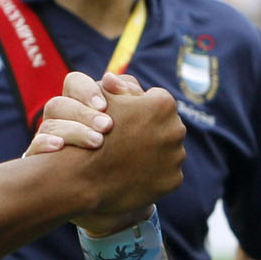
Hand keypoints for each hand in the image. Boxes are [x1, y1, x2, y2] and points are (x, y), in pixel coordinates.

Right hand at [25, 72, 141, 155]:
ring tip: (97, 142)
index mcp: (80, 103)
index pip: (74, 82)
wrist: (110, 190)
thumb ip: (127, 96)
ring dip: (73, 130)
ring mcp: (48, 137)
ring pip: (49, 124)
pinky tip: (60, 148)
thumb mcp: (132, 119)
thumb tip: (110, 79)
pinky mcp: (39, 161)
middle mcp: (60, 118)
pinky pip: (34, 147)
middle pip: (59, 103)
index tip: (104, 105)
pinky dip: (44, 144)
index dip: (86, 90)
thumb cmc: (124, 146)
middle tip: (107, 126)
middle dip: (83, 113)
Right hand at [66, 73, 184, 234]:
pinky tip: (134, 173)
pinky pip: (165, 173)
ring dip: (153, 150)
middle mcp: (176, 129)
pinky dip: (153, 173)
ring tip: (128, 156)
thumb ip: (116, 86)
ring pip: (167, 149)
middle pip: (166, 124)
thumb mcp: (101, 99)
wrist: (84, 178)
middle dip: (150, 128)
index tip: (125, 115)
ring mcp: (176, 157)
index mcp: (162, 104)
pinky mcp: (173, 180)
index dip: (138, 106)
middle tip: (127, 136)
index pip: (156, 98)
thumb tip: (113, 79)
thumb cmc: (89, 131)